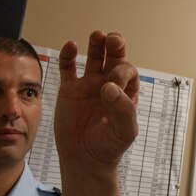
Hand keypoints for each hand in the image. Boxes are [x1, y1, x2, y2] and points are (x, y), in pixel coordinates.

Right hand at [55, 31, 139, 170]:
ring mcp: (89, 85)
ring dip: (97, 44)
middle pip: (114, 57)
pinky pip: (68, 67)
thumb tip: (109, 86)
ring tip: (98, 35)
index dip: (121, 72)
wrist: (85, 160)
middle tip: (113, 39)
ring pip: (94, 57)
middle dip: (115, 46)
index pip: (126, 72)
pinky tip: (71, 45)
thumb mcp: (125, 131)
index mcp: (126, 93)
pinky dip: (68, 55)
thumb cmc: (108, 147)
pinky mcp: (69, 90)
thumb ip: (123, 109)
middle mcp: (108, 85)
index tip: (111, 84)